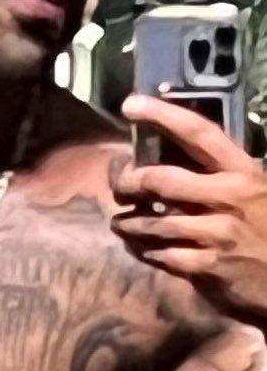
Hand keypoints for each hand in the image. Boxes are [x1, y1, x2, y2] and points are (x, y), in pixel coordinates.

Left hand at [111, 94, 266, 321]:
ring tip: (122, 223)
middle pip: (159, 179)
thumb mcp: (252, 192)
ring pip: (151, 221)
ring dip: (127, 223)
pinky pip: (159, 253)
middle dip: (126, 182)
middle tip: (119, 188)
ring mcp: (220, 233)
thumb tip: (157, 155)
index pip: (199, 132)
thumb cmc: (265, 228)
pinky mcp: (210, 266)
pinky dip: (143, 250)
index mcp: (242, 171)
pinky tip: (141, 247)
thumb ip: (212, 175)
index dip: (163, 115)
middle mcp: (232, 198)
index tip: (130, 104)